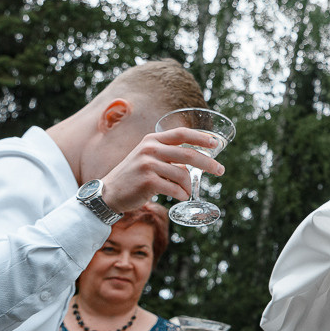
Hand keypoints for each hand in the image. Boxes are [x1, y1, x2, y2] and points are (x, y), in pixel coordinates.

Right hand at [101, 129, 223, 213]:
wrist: (110, 192)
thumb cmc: (135, 176)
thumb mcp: (148, 157)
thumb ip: (169, 155)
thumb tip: (196, 162)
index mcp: (152, 140)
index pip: (182, 133)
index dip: (201, 137)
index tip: (215, 143)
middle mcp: (150, 149)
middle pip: (188, 154)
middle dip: (209, 163)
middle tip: (220, 170)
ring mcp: (148, 164)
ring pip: (183, 175)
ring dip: (189, 186)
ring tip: (187, 192)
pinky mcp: (147, 181)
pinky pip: (174, 189)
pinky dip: (181, 194)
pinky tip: (180, 196)